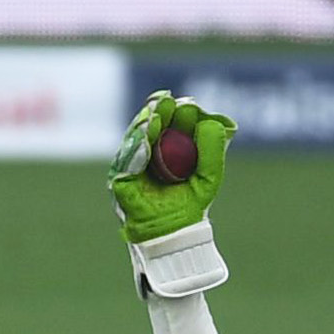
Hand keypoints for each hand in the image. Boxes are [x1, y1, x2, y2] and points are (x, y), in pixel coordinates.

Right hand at [108, 93, 231, 244]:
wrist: (176, 233)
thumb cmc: (190, 202)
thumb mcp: (209, 173)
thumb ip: (212, 149)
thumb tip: (208, 120)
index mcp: (164, 147)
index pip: (166, 123)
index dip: (173, 111)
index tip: (183, 103)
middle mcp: (144, 153)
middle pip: (147, 127)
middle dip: (156, 112)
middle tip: (166, 101)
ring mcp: (130, 167)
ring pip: (134, 141)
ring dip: (144, 126)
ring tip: (155, 116)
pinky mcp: (120, 182)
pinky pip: (127, 163)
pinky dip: (137, 150)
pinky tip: (146, 137)